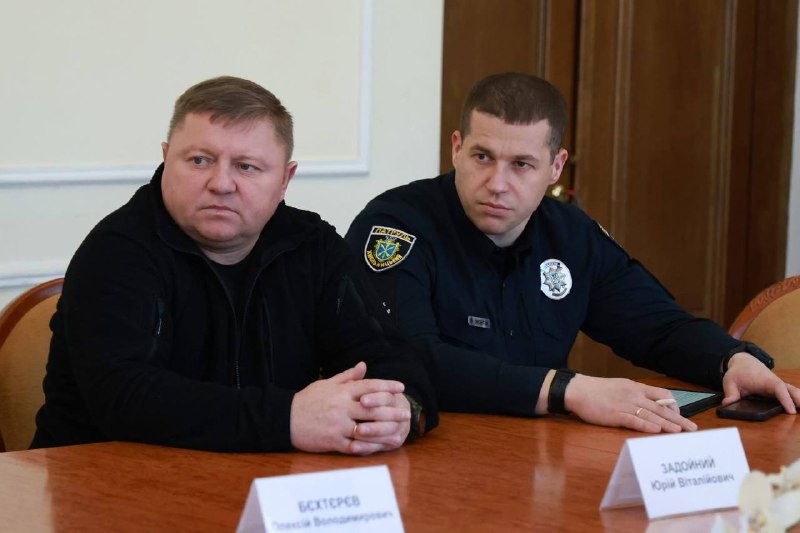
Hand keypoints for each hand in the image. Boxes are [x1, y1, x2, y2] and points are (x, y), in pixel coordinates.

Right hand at [289, 362, 407, 454]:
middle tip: (406, 413)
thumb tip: (363, 365)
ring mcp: (337, 425)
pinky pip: (354, 446)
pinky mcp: (332, 441)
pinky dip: (368, 447)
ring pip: (366, 429)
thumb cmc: (307, 400)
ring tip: (398, 434)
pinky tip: (380, 448)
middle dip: (391, 411)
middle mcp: (341, 407)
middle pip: (372, 409)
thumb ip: (347, 376)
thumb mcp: (326, 384)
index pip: (368, 386)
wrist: (285, 419)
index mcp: (341, 392)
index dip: (386, 386)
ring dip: (385, 432)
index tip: (401, 387)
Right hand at [564, 374, 696, 432]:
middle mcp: (633, 395)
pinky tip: (656, 430)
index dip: (674, 406)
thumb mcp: (620, 387)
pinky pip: (634, 420)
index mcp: (636, 387)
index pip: (662, 395)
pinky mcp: (615, 415)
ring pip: (651, 415)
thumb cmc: (597, 391)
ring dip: (667, 424)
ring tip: (680, 432)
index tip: (680, 415)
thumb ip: (635, 395)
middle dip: (678, 418)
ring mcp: (624, 405)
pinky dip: (646, 425)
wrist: (578, 390)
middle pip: (661, 407)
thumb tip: (649, 404)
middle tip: (692, 428)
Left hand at [722, 353, 799, 413]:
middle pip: (790, 389)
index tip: (790, 410)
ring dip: (799, 398)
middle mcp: (774, 382)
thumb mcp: (730, 381)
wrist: (743, 361)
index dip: (785, 399)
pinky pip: (789, 392)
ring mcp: (777, 385)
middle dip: (797, 399)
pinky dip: (796, 397)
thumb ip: (730, 393)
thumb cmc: (738, 372)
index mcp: (764, 380)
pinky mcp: (777, 388)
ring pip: (791, 390)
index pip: (778, 388)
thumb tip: (727, 403)